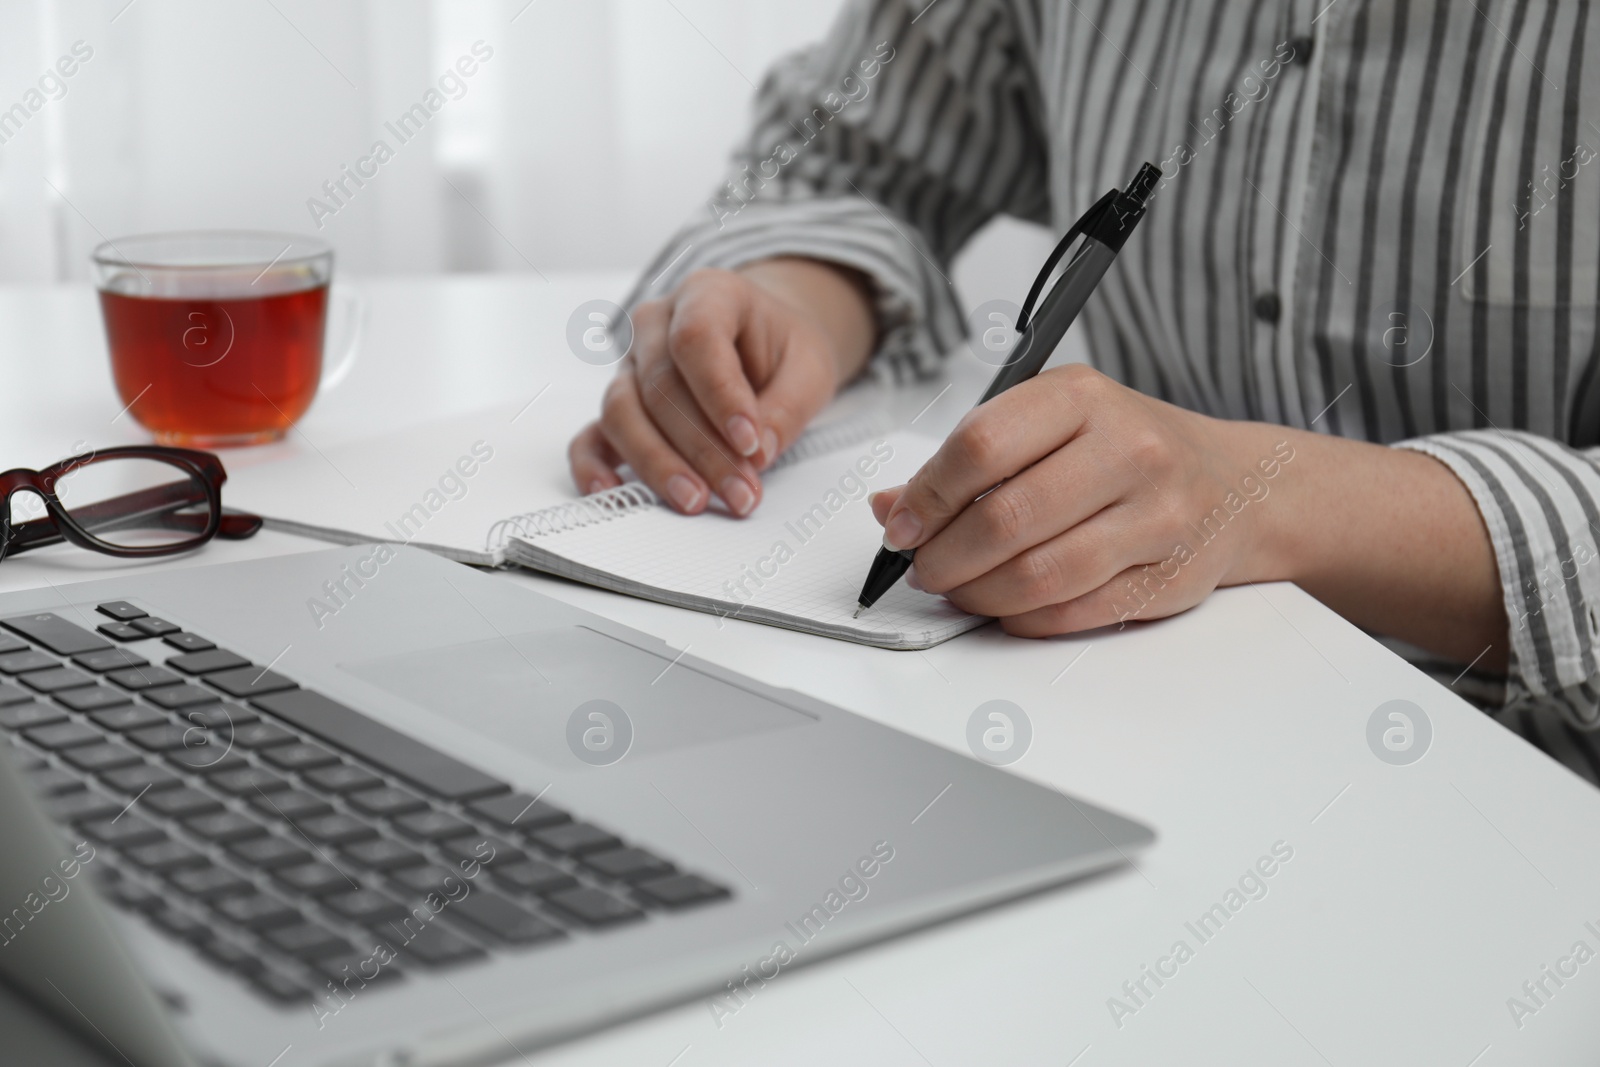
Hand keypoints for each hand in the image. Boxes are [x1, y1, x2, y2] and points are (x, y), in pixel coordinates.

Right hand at [568, 260, 874, 515]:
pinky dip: (593, 466)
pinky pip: (591, 434)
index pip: (696, 338)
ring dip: (658, 464)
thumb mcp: (810, 368)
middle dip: (701, 449)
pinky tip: (611, 492)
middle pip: (660, 386)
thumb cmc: (782, 348)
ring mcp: (631, 364)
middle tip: (740, 490)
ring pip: (622, 413)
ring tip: (697, 501)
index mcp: (708, 294)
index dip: (720, 395)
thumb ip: (788, 408)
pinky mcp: (620, 405)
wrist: (764, 343)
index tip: (750, 441)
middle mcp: (657, 324)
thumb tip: (759, 452)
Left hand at [869, 364, 1292, 635]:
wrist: (1236, 485)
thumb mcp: (1052, 423)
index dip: (928, 495)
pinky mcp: (1171, 576)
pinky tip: (1007, 606)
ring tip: (960, 589)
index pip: (981, 445)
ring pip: (1039, 574)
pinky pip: (1075, 612)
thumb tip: (890, 506)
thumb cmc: (1126, 449)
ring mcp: (1156, 515)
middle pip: (1005, 518)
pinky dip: (1024, 618)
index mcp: (1083, 397)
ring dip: (979, 594)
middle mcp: (1128, 449)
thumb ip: (970, 460)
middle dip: (945, 556)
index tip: (903, 524)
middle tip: (924, 568)